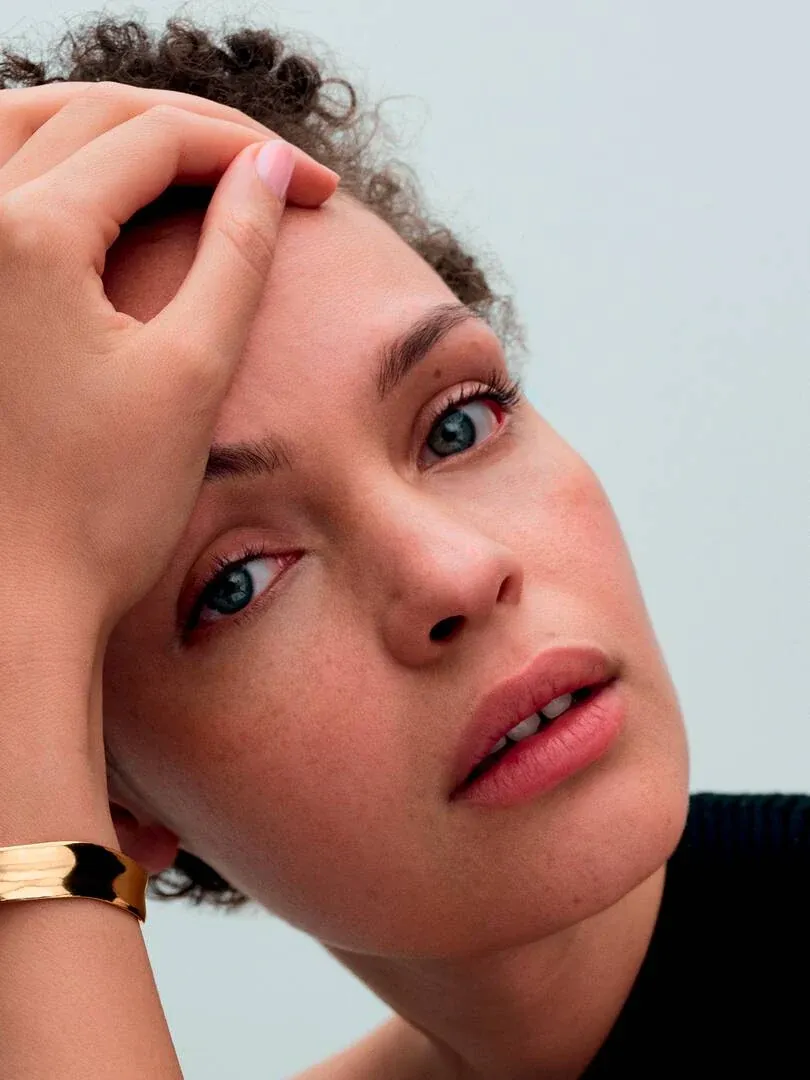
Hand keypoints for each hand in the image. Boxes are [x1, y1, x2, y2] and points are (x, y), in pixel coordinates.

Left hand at [0, 83, 335, 638]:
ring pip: (34, 126)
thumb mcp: (192, 371)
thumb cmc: (103, 507)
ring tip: (201, 162)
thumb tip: (267, 171)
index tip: (319, 189)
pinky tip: (108, 189)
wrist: (17, 596)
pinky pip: (3, 179)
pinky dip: (65, 162)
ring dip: (123, 130)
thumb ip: (238, 255)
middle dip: (196, 130)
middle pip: (94, 114)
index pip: (157, 141)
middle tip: (272, 167)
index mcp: (26, 236)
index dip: (250, 153)